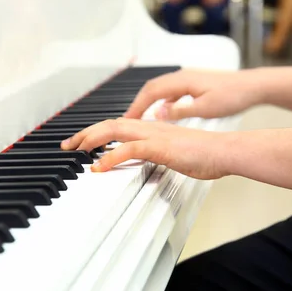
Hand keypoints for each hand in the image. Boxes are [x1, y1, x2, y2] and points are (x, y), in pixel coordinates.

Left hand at [61, 118, 225, 177]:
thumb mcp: (172, 152)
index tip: (80, 142)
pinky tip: (98, 167)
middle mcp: (149, 127)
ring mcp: (153, 135)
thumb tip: (140, 157)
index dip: (96, 131)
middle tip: (67, 145)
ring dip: (91, 139)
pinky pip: (129, 149)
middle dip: (84, 133)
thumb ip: (154, 152)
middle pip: (109, 123)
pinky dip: (110, 156)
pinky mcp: (160, 147)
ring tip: (75, 151)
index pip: (117, 124)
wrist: (224, 151)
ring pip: (115, 129)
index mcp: (151, 128)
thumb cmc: (204, 153)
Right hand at [121, 67, 291, 120]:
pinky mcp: (194, 83)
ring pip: (160, 89)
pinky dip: (161, 101)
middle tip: (127, 119)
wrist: (253, 86)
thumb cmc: (234, 95)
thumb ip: (179, 112)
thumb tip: (157, 114)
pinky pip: (170, 91)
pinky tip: (163, 112)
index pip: (150, 92)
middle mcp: (182, 76)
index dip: (136, 106)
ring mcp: (188, 78)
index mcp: (182, 80)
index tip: (126, 118)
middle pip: (151, 88)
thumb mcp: (205, 109)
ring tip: (140, 117)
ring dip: (148, 102)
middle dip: (138, 104)